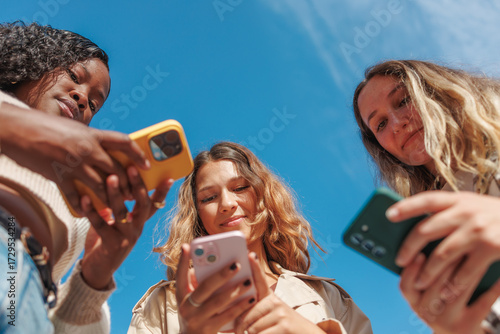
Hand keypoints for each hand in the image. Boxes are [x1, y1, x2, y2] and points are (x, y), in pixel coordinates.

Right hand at [0, 103, 149, 214]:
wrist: (16, 130)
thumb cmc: (44, 126)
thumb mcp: (74, 129)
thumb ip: (90, 140)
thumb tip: (105, 150)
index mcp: (92, 134)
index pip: (124, 143)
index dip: (138, 155)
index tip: (146, 165)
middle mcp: (86, 149)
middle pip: (116, 169)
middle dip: (127, 184)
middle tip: (132, 194)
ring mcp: (73, 164)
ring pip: (101, 186)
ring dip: (111, 199)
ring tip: (118, 209)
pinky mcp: (59, 177)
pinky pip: (76, 196)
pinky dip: (85, 206)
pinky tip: (91, 213)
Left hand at [80, 166, 171, 289]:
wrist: (97, 271)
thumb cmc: (105, 242)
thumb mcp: (114, 223)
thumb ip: (115, 207)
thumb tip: (109, 183)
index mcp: (139, 223)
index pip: (154, 205)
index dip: (162, 192)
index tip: (169, 178)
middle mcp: (136, 229)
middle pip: (142, 205)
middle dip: (137, 185)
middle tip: (131, 168)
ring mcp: (125, 237)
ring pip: (122, 213)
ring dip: (115, 194)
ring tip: (110, 177)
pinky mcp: (111, 245)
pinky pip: (101, 224)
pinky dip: (92, 211)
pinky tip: (85, 198)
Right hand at [175, 244, 255, 333]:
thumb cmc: (195, 312)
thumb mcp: (190, 298)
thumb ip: (196, 281)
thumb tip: (206, 261)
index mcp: (181, 295)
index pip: (179, 275)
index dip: (182, 261)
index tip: (187, 246)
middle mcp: (186, 307)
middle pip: (204, 287)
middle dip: (221, 275)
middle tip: (236, 264)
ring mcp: (197, 319)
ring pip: (218, 302)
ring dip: (235, 290)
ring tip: (248, 281)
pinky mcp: (209, 330)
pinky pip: (227, 316)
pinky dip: (240, 307)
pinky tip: (251, 298)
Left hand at [234, 255, 324, 333]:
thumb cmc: (284, 328)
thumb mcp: (271, 316)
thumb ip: (255, 313)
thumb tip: (231, 319)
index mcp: (270, 298)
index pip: (261, 281)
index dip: (255, 268)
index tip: (250, 255)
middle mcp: (275, 303)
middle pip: (247, 314)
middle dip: (240, 326)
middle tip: (239, 331)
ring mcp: (280, 314)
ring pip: (252, 328)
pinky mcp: (284, 326)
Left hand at [387, 191, 499, 291]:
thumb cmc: (496, 218)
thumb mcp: (475, 207)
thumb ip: (451, 215)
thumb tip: (418, 233)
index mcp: (459, 199)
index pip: (426, 199)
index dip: (406, 206)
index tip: (388, 214)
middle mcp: (466, 210)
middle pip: (426, 230)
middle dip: (409, 247)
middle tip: (398, 260)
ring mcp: (479, 229)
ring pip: (442, 254)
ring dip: (428, 271)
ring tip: (419, 283)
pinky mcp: (491, 247)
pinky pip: (465, 270)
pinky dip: (453, 284)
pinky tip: (446, 292)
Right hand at [400, 253, 499, 333]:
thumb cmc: (445, 309)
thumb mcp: (429, 297)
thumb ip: (427, 276)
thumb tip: (429, 247)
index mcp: (415, 303)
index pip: (406, 285)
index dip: (412, 269)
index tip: (420, 253)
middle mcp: (427, 313)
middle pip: (434, 282)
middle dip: (447, 260)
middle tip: (458, 241)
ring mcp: (446, 321)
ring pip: (456, 288)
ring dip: (468, 268)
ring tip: (478, 253)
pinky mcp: (467, 326)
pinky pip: (481, 302)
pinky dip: (492, 287)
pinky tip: (499, 276)